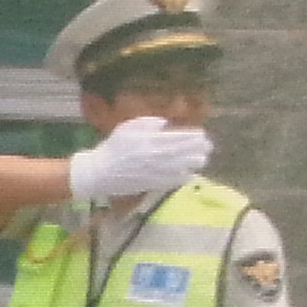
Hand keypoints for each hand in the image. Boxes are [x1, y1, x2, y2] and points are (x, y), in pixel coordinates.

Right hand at [69, 114, 210, 202]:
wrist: (100, 173)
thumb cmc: (113, 148)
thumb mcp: (127, 128)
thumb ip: (147, 123)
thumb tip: (165, 123)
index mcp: (153, 140)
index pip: (184, 137)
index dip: (197, 136)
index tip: (202, 134)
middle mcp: (160, 156)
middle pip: (192, 152)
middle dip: (202, 148)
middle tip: (206, 146)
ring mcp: (160, 171)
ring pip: (189, 166)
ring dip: (197, 161)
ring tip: (199, 158)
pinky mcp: (158, 183)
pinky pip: (180, 180)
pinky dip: (187, 175)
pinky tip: (188, 172)